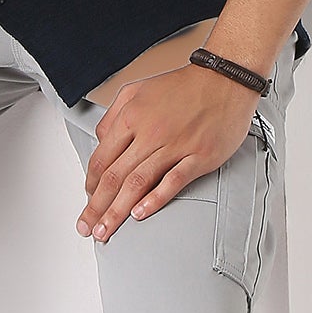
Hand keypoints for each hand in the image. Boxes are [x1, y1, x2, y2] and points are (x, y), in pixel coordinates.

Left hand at [77, 64, 259, 244]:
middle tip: (87, 228)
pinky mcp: (199, 156)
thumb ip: (113, 116)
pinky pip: (173, 181)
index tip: (87, 202)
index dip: (90, 185)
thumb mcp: (136, 90)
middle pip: (115, 176)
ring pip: (138, 183)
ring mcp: (175, 145)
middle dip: (96, 207)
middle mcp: (149, 132)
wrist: (224, 81)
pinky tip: (140, 214)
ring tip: (106, 231)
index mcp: (131, 117)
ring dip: (117, 211)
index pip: (102, 159)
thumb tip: (100, 141)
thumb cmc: (183, 87)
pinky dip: (154, 199)